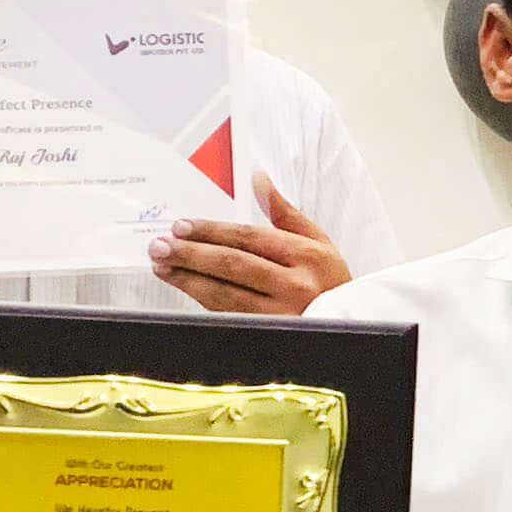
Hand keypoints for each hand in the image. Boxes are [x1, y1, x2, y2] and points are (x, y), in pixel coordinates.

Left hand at [149, 174, 349, 314]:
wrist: (351, 322)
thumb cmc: (330, 280)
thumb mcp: (317, 241)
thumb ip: (283, 211)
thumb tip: (258, 179)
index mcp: (306, 256)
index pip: (249, 238)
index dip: (211, 232)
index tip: (182, 227)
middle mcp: (294, 285)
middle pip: (233, 266)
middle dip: (191, 254)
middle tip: (160, 246)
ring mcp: (281, 313)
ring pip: (225, 294)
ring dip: (188, 279)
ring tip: (162, 266)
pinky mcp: (269, 332)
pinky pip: (228, 314)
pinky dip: (202, 299)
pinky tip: (184, 286)